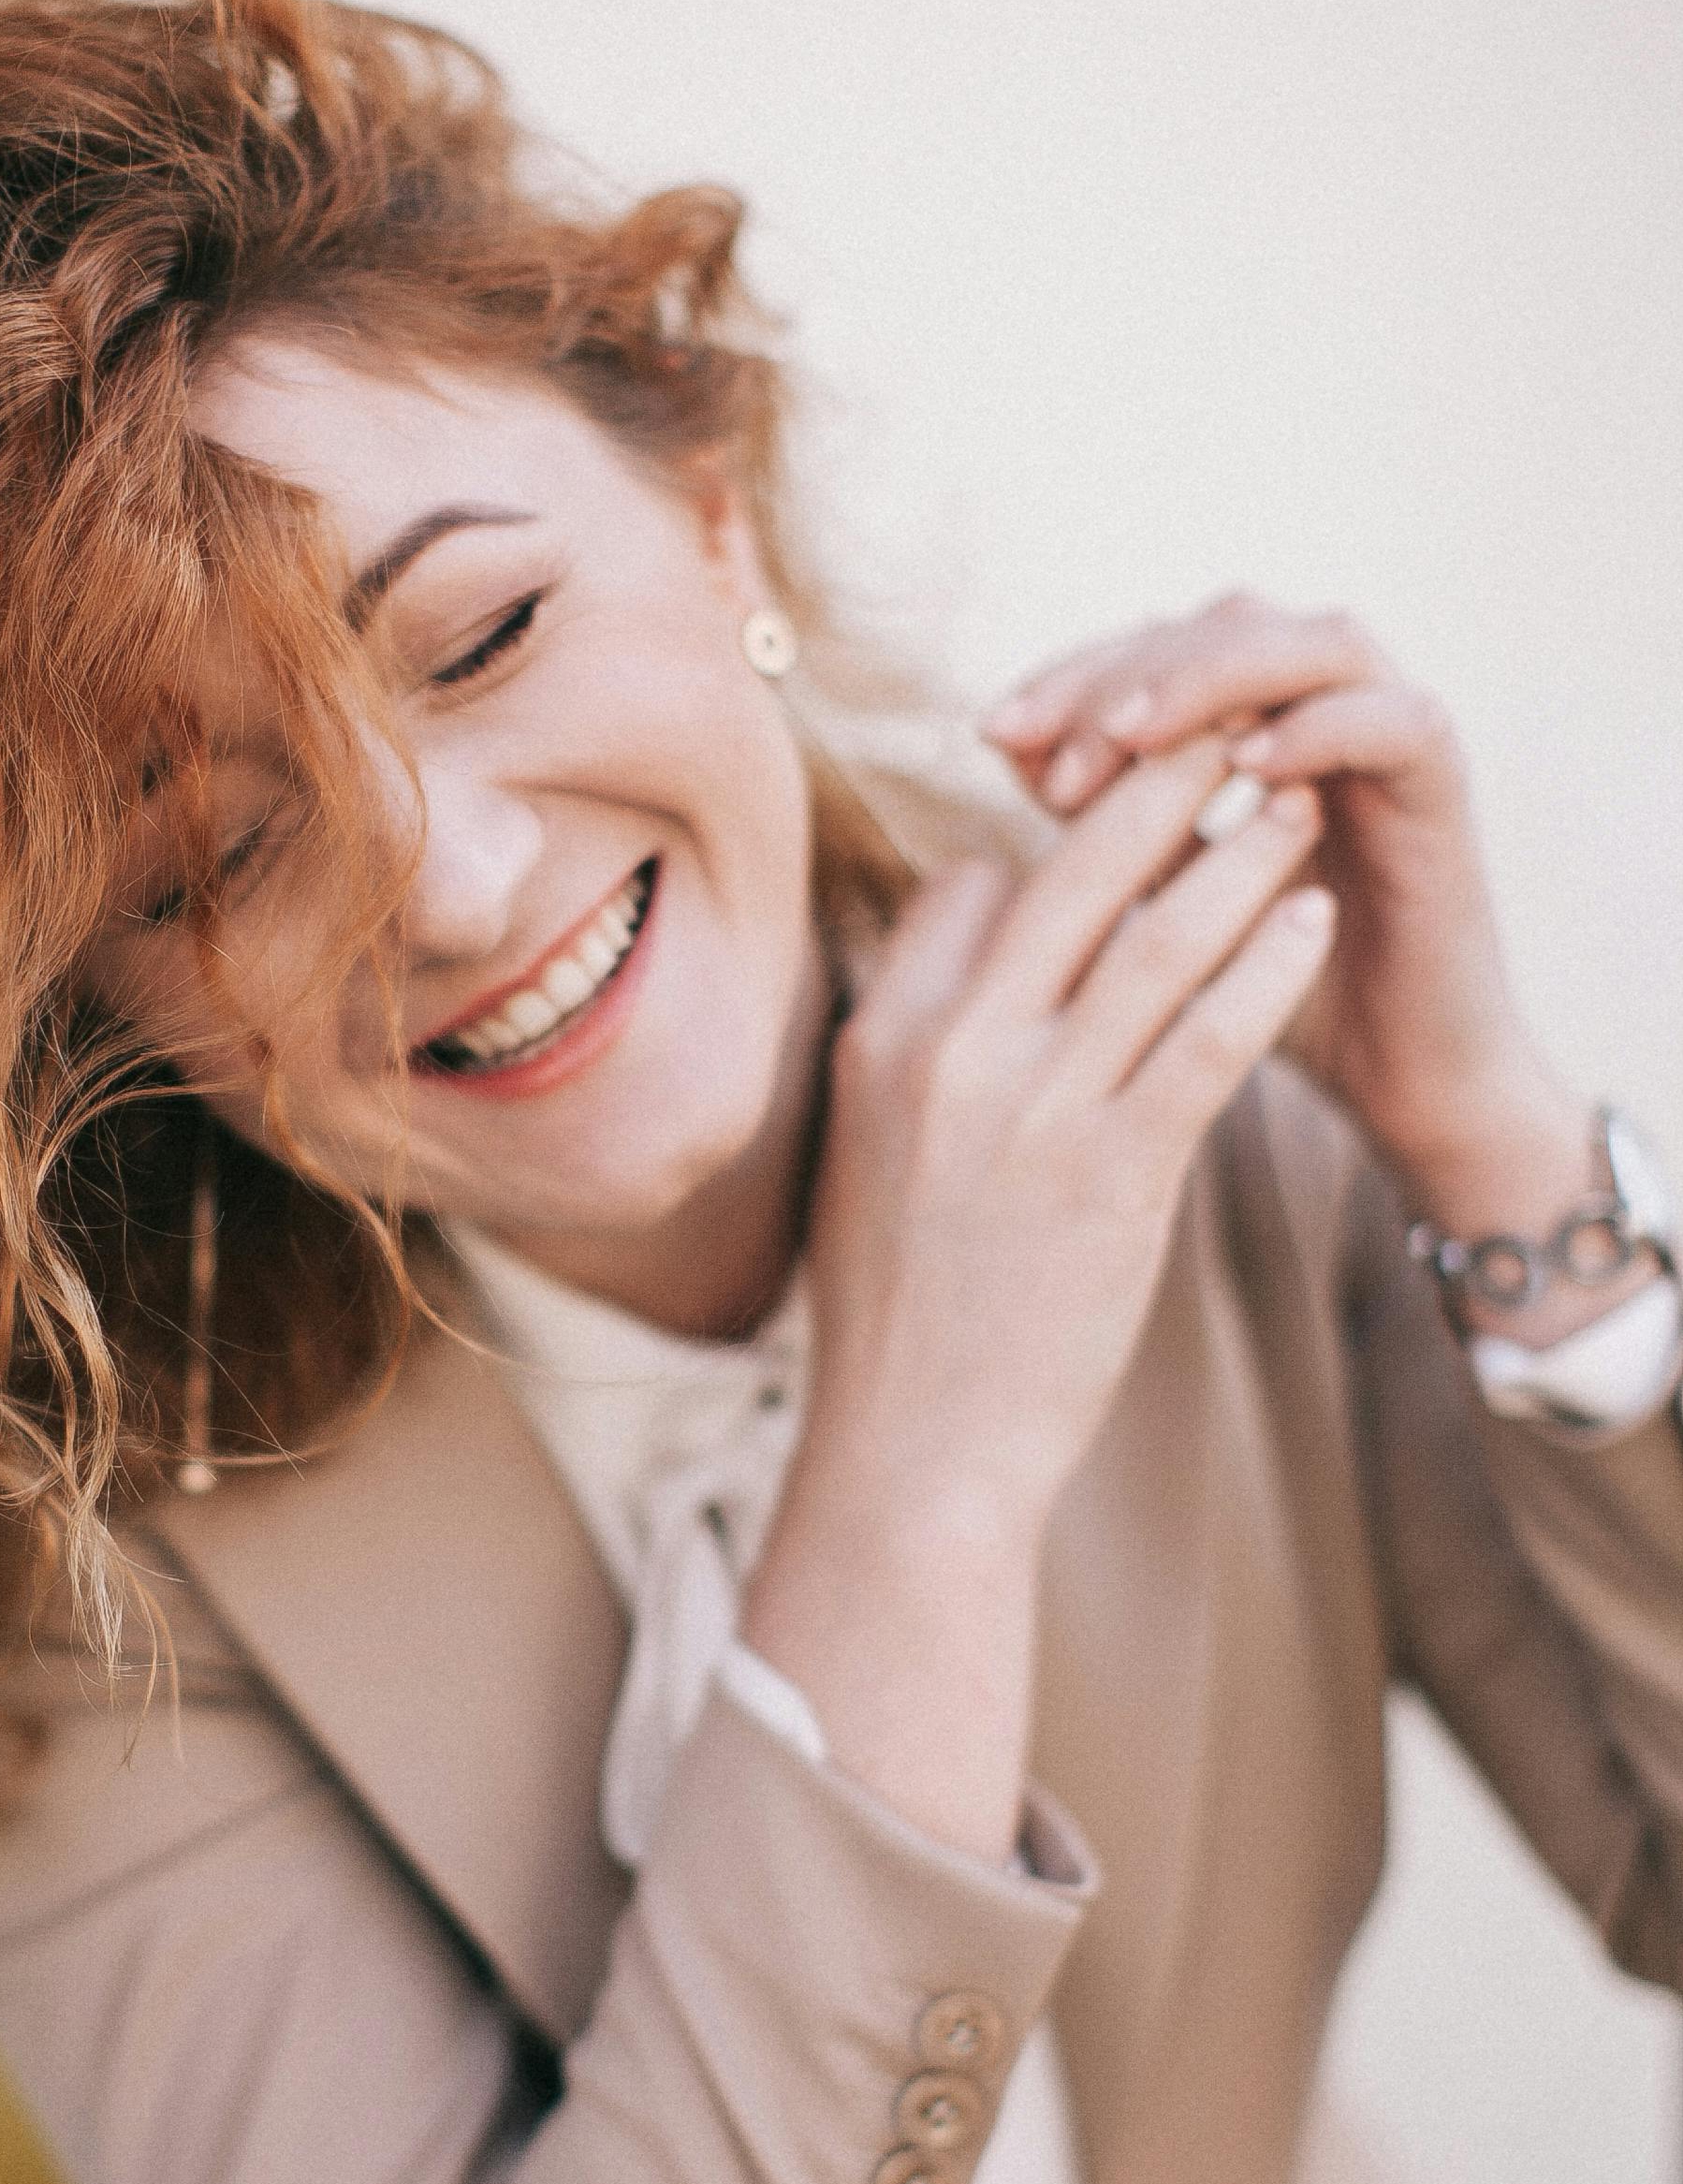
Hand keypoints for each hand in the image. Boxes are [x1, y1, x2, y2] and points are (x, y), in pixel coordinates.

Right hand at [742, 741, 1334, 1858]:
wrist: (915, 1450)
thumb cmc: (900, 1317)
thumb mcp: (871, 1158)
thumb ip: (920, 1051)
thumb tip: (976, 961)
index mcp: (881, 1041)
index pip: (976, 884)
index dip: (1053, 851)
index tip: (1119, 836)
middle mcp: (949, 1056)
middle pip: (1068, 874)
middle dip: (1160, 790)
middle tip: (1230, 733)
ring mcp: (1030, 1113)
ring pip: (1152, 941)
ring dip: (1236, 857)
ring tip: (1294, 802)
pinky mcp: (1111, 1175)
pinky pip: (1206, 1037)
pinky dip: (1266, 965)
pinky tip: (1311, 919)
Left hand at [981, 595, 1604, 1287]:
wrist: (1397, 1078)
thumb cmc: (1263, 999)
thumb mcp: (1154, 905)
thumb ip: (1098, 822)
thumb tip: (1005, 744)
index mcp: (1255, 723)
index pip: (1156, 647)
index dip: (1074, 673)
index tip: (993, 732)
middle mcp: (1327, 709)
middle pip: (1225, 621)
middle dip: (1130, 674)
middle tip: (1056, 754)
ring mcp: (1393, 737)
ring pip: (1315, 639)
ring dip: (1216, 677)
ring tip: (1132, 736)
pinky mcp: (1445, 788)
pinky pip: (1395, 717)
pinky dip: (1321, 727)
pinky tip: (1246, 768)